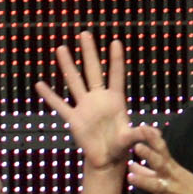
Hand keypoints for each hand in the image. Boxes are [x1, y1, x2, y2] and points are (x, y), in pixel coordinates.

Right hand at [36, 31, 133, 168]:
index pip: (115, 75)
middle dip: (89, 53)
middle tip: (85, 34)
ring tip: (61, 49)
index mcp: (115, 101)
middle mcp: (98, 99)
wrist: (106, 159)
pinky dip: (49, 96)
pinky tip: (40, 84)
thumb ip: (140, 134)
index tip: (116, 42)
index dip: (116, 60)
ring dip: (67, 66)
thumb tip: (152, 131)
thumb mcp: (131, 140)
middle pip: (92, 71)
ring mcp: (84, 107)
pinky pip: (59, 105)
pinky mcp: (73, 119)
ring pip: (74, 82)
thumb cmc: (121, 147)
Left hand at [123, 127, 192, 193]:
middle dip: (149, 155)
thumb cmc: (191, 190)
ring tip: (130, 177)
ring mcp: (171, 192)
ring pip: (155, 186)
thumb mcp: (173, 177)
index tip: (143, 127)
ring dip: (143, 181)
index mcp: (172, 168)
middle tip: (137, 146)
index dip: (153, 139)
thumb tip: (131, 165)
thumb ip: (149, 171)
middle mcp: (171, 178)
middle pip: (160, 164)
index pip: (162, 150)